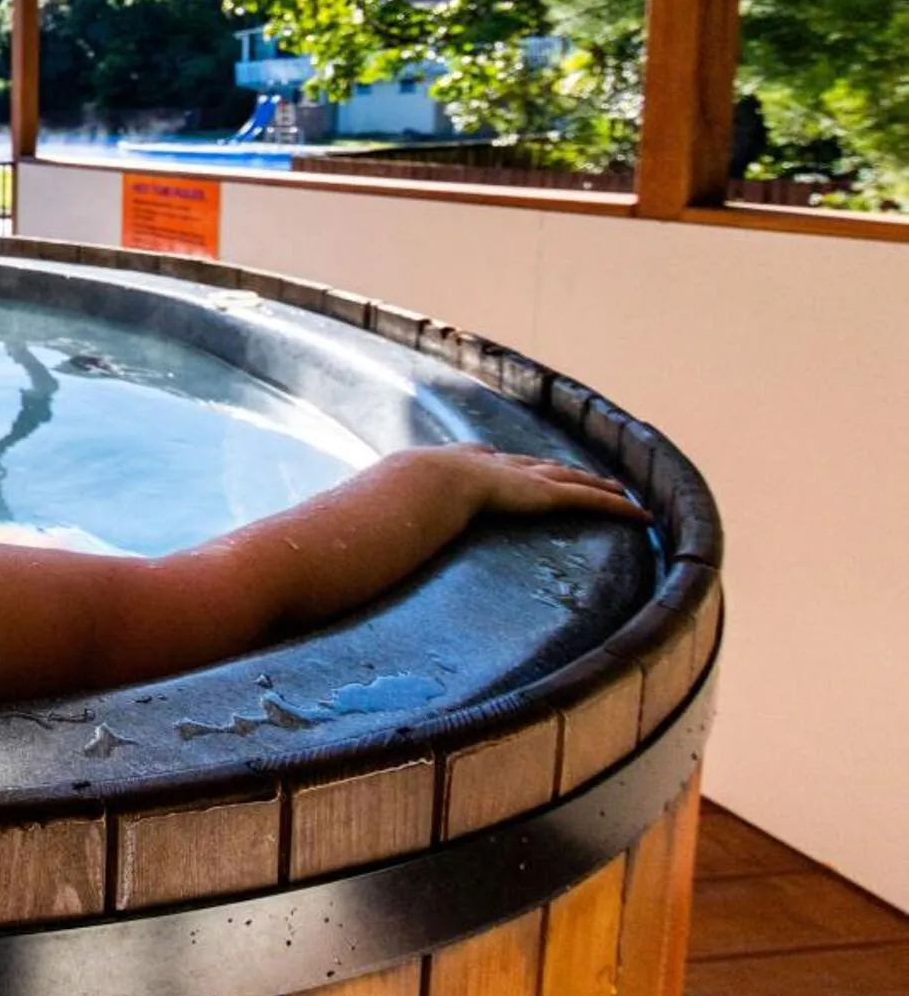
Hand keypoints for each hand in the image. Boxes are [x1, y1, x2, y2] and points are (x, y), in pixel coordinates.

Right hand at [399, 442, 648, 523]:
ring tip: (620, 490)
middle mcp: (503, 466)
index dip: (511, 464)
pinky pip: (591, 502)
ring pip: (574, 481)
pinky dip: (618, 508)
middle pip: (542, 467)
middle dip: (563, 470)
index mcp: (467, 466)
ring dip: (599, 486)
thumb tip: (355, 532)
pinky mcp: (546, 495)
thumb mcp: (397, 504)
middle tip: (583, 475)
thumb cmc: (404, 498)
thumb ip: (388, 516)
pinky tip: (641, 515)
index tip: (514, 463)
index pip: (497, 462)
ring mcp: (526, 479)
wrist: (423, 483)